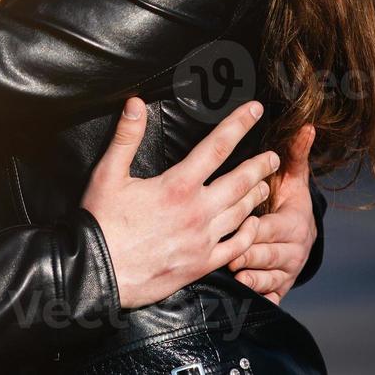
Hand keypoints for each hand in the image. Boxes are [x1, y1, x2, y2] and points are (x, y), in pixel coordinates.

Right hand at [82, 98, 277, 309]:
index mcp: (177, 185)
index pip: (216, 147)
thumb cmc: (101, 220)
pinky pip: (236, 246)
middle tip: (273, 156)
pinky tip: (253, 225)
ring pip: (242, 212)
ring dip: (257, 195)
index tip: (255, 111)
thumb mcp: (107, 173)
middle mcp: (198, 210)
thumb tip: (134, 104)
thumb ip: (125, 137)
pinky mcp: (202, 263)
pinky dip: (249, 232)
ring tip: (266, 184)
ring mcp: (203, 239)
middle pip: (240, 181)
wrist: (101, 271)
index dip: (238, 125)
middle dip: (260, 165)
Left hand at [229, 124, 316, 303]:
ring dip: (249, 277)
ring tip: (231, 273)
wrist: (300, 236)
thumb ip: (295, 154)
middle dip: (247, 253)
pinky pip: (267, 298)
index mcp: (294, 224)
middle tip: (225, 253)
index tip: (241, 225)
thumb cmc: (288, 201)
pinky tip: (241, 295)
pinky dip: (257, 297)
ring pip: (265, 279)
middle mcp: (292, 251)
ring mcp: (285, 273)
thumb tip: (306, 126)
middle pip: (267, 255)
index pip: (272, 228)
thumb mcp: (293, 178)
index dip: (255, 227)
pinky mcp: (277, 290)